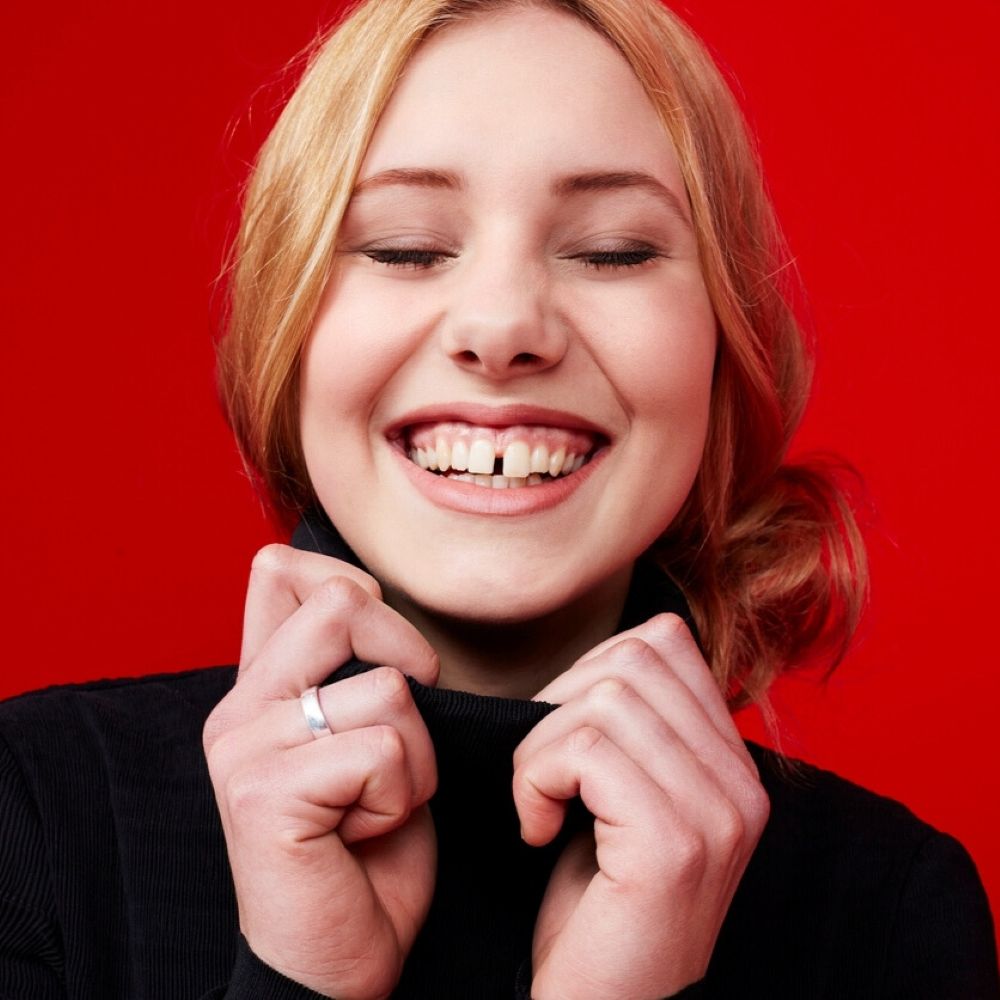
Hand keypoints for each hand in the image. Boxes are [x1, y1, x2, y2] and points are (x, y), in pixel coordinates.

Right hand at [203, 544, 439, 999]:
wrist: (336, 960)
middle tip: (396, 736)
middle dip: (408, 661)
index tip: (384, 653)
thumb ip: (344, 669)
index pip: (282, 567)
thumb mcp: (356, 740)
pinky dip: (403, 794)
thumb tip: (363, 594)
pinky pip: (384, 749)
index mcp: (259, 686)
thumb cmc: (362, 850)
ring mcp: (243, 746)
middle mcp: (238, 706)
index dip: (354, 586)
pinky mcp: (265, 791)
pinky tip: (363, 832)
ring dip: (415, 754)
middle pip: (345, 602)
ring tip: (376, 802)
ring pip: (388, 688)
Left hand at [513, 613, 768, 999]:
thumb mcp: (624, 799)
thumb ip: (635, 728)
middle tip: (542, 772)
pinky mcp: (674, 846)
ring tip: (539, 804)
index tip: (563, 738)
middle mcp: (741, 784)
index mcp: (733, 765)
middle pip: (633, 658)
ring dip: (539, 746)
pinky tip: (536, 830)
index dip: (590, 671)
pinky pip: (584, 749)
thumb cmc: (595, 905)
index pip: (664, 641)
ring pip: (604, 697)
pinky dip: (534, 779)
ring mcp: (717, 814)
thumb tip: (599, 658)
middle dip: (559, 702)